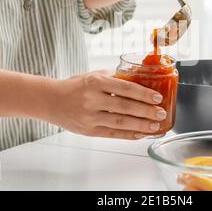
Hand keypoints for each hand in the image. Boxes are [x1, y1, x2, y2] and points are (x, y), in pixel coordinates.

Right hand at [47, 71, 166, 139]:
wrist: (50, 101)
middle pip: (125, 107)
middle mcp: (92, 99)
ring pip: (120, 122)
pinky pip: (113, 134)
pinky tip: (140, 134)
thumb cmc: (74, 86)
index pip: (125, 88)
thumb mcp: (92, 75)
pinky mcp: (89, 131)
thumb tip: (137, 79)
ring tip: (155, 126)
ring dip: (141, 125)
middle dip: (146, 111)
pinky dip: (128, 135)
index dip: (143, 94)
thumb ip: (114, 77)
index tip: (158, 97)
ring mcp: (90, 117)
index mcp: (95, 82)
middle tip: (161, 113)